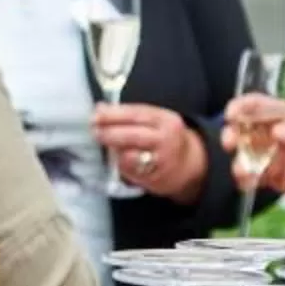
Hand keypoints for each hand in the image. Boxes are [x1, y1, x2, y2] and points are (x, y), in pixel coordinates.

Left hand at [92, 102, 206, 205]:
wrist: (190, 165)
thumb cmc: (163, 140)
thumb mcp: (155, 121)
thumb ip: (129, 115)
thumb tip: (100, 108)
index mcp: (165, 120)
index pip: (137, 114)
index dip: (114, 114)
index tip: (97, 113)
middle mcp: (166, 139)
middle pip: (133, 135)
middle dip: (110, 132)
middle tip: (94, 130)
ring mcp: (161, 160)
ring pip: (130, 155)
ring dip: (113, 149)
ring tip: (103, 142)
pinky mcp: (155, 178)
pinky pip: (131, 171)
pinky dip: (121, 164)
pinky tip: (117, 159)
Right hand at [222, 91, 284, 192]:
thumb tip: (277, 131)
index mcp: (284, 117)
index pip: (258, 105)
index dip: (242, 105)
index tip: (231, 113)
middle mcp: (272, 133)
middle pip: (244, 129)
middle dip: (232, 134)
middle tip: (230, 142)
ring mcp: (270, 155)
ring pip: (244, 154)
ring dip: (238, 161)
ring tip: (243, 171)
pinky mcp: (270, 176)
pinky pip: (251, 176)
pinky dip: (246, 181)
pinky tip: (249, 183)